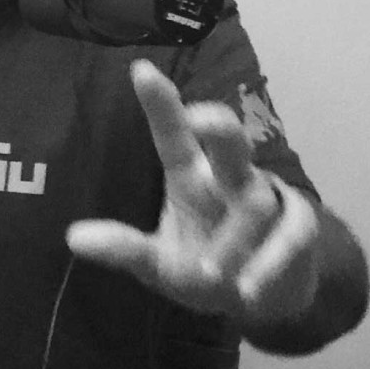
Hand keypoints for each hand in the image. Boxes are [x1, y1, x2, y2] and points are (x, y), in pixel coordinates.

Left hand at [67, 59, 320, 325]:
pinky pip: (290, 238)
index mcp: (191, 175)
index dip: (159, 104)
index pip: (172, 136)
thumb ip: (123, 248)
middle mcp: (227, 178)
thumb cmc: (206, 265)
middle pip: (228, 141)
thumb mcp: (159, 263)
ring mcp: (265, 201)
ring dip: (234, 239)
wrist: (268, 298)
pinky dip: (271, 263)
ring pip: (255, 200)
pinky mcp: (297, 230)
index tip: (140, 69)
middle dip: (217, 126)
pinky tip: (249, 291)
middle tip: (201, 121)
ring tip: (210, 274)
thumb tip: (72, 237)